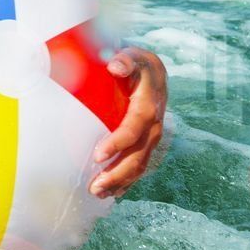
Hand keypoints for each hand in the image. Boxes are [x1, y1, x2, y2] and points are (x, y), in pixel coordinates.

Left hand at [89, 46, 167, 197]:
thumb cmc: (137, 64)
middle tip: (95, 186)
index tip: (98, 154)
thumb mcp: (134, 56)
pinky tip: (111, 193)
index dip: (119, 142)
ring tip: (97, 193)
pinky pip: (139, 166)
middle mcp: (154, 125)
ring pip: (139, 165)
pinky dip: (126, 182)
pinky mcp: (147, 145)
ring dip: (120, 182)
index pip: (135, 126)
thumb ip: (125, 59)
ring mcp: (152, 138)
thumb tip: (115, 66)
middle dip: (118, 173)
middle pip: (138, 155)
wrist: (154, 74)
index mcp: (149, 104)